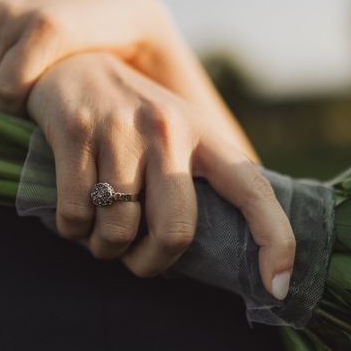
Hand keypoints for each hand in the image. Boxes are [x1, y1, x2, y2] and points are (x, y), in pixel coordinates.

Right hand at [27, 53, 295, 298]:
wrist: (76, 63)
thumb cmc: (135, 116)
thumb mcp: (179, 132)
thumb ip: (199, 176)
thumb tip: (226, 244)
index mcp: (203, 133)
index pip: (252, 189)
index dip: (275, 240)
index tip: (277, 287)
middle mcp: (167, 128)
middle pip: (175, 231)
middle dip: (153, 263)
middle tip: (138, 260)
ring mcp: (120, 129)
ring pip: (119, 231)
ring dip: (106, 249)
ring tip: (101, 232)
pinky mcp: (77, 132)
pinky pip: (75, 215)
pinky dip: (72, 231)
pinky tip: (76, 214)